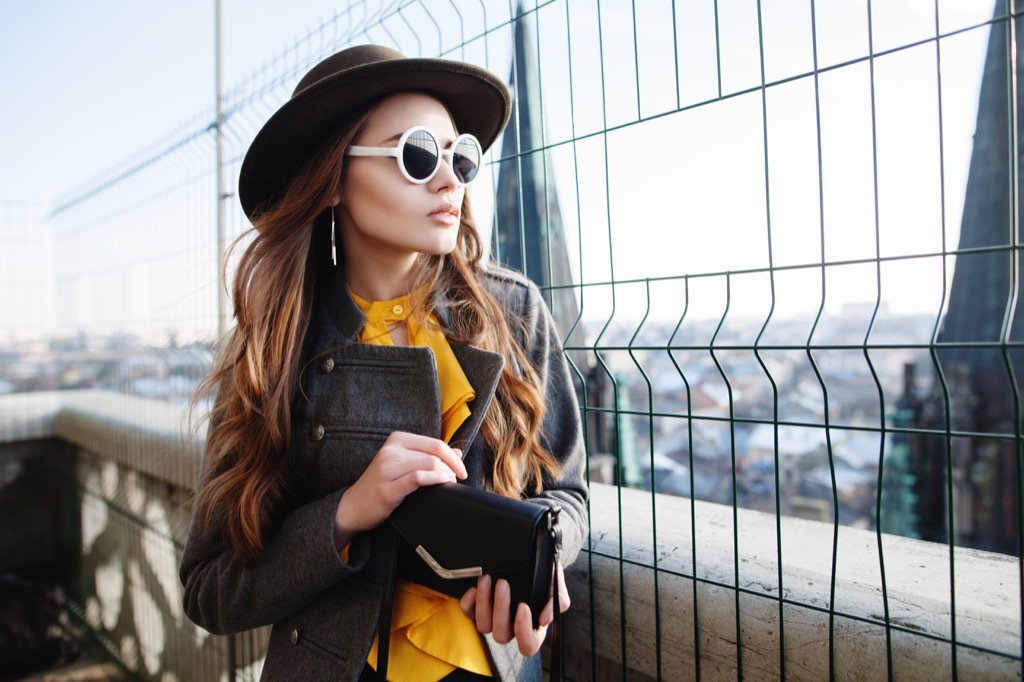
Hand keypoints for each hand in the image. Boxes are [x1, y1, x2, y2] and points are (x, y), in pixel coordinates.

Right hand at [334, 432, 465, 546]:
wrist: (353, 507)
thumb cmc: (381, 485)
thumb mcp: (404, 465)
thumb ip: (428, 456)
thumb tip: (458, 452)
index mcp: (397, 439)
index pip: (435, 443)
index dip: (453, 456)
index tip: (461, 469)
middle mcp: (391, 450)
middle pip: (435, 453)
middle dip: (453, 466)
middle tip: (457, 479)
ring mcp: (387, 468)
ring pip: (430, 464)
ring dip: (446, 475)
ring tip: (449, 484)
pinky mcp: (387, 487)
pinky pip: (419, 478)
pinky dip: (436, 480)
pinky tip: (443, 485)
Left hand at [458, 564, 569, 655]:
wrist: (530, 555)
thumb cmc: (544, 572)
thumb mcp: (555, 582)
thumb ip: (557, 600)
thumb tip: (545, 619)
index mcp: (533, 626)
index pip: (528, 645)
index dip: (523, 632)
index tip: (523, 606)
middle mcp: (512, 627)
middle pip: (501, 635)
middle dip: (501, 608)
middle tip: (503, 583)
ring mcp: (493, 619)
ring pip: (483, 626)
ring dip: (484, 602)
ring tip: (487, 579)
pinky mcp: (477, 608)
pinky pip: (468, 614)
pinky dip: (468, 602)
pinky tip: (474, 587)